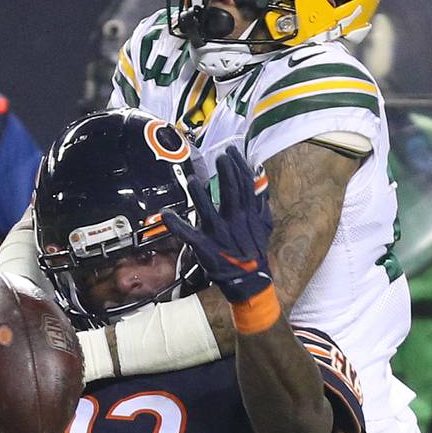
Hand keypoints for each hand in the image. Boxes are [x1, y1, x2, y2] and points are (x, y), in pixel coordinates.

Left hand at [162, 146, 272, 303]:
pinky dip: (177, 225)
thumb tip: (261, 187)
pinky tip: (166, 214)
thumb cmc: (254, 251)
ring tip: (195, 180)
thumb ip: (261, 206)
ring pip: (209, 211)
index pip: (245, 186)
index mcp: (248, 215)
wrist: (249, 279)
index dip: (239, 167)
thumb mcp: (264, 228)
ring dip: (201, 195)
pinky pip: (189, 235)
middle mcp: (233, 222)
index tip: (232, 152)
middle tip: (221, 157)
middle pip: (231, 193)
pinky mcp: (204, 246)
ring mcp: (217, 234)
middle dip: (226, 174)